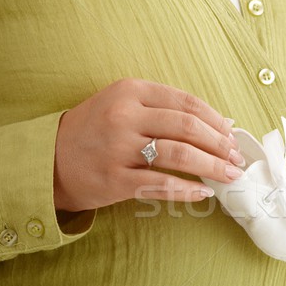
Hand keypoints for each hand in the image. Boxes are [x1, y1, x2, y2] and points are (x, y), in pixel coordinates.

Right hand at [54, 78, 244, 211]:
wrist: (49, 159)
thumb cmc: (95, 130)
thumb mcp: (123, 104)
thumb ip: (164, 108)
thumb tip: (218, 123)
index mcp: (131, 91)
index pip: (187, 103)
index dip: (216, 121)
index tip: (231, 135)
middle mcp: (125, 116)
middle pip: (188, 127)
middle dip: (220, 145)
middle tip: (236, 158)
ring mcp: (119, 148)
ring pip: (180, 155)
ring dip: (213, 166)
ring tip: (230, 175)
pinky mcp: (115, 179)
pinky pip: (162, 184)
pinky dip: (189, 190)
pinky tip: (205, 193)